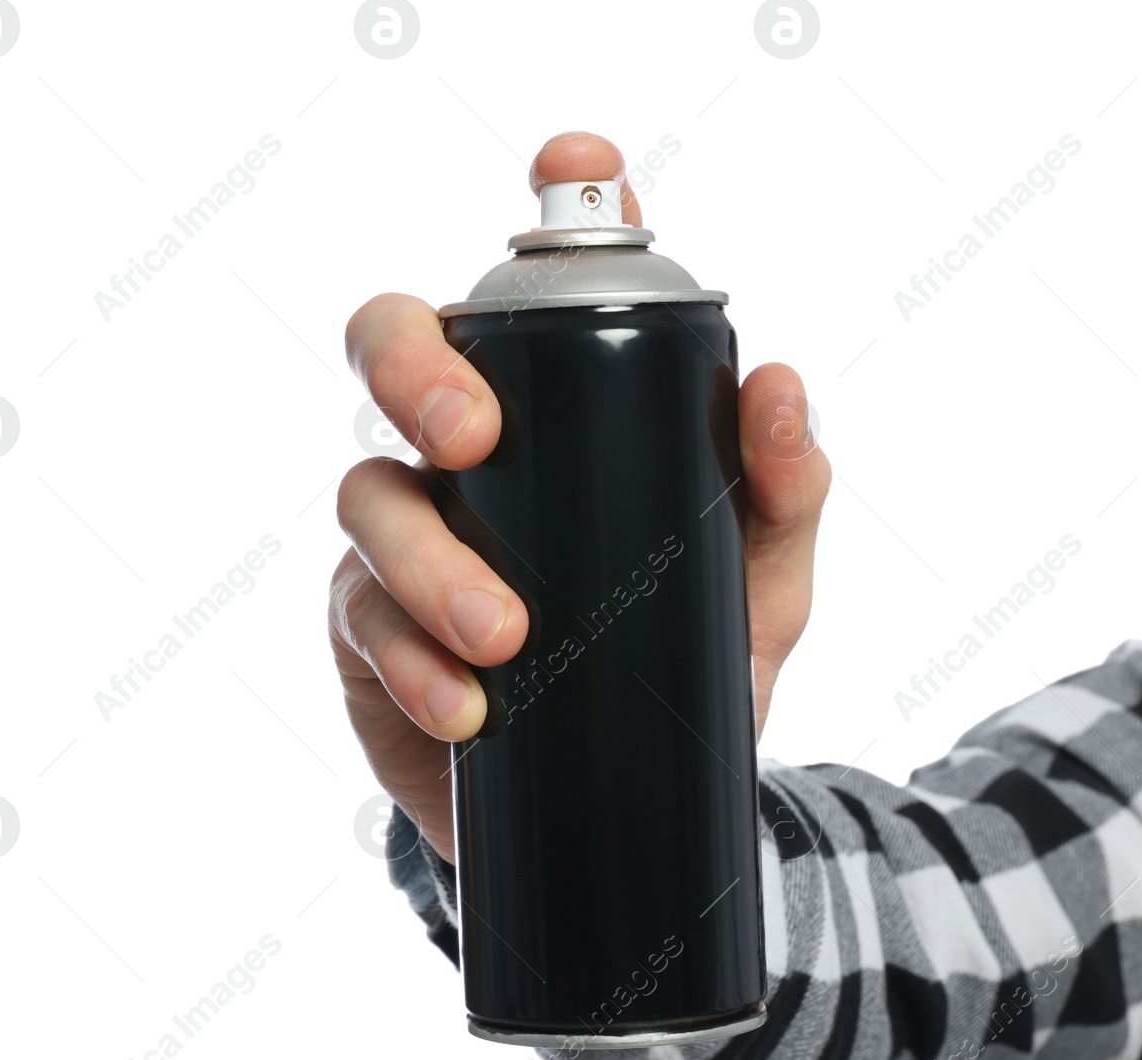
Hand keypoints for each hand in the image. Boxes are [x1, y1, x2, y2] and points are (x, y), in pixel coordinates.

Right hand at [330, 131, 831, 861]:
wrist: (617, 808)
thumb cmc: (681, 660)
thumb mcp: (758, 582)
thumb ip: (780, 494)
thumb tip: (778, 390)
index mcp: (557, 409)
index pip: (539, 283)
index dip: (557, 204)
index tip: (581, 170)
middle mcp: (464, 449)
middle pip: (392, 344)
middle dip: (416, 368)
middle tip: (473, 435)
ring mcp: (406, 535)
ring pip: (368, 493)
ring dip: (429, 559)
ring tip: (504, 634)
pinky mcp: (366, 631)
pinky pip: (360, 618)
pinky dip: (414, 660)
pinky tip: (467, 708)